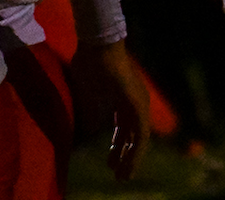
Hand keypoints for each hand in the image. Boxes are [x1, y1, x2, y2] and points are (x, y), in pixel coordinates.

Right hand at [71, 39, 151, 180]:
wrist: (97, 48)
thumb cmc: (90, 70)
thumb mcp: (88, 102)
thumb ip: (90, 119)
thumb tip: (85, 137)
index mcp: (124, 103)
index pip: (125, 131)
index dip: (118, 148)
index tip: (110, 164)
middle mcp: (136, 104)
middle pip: (133, 136)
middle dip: (125, 157)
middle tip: (119, 175)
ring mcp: (139, 103)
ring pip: (139, 137)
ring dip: (132, 158)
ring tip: (124, 175)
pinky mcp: (137, 104)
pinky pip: (140, 132)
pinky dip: (135, 149)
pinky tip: (130, 161)